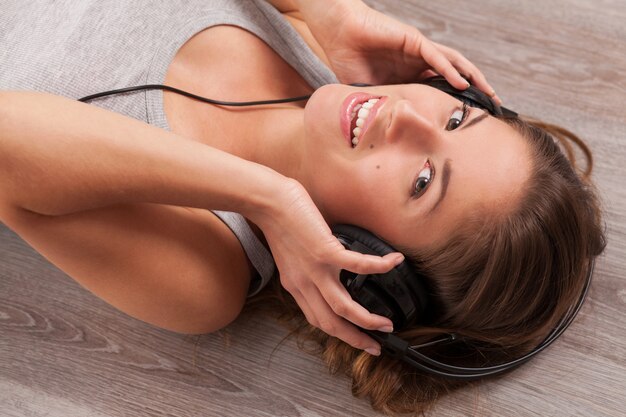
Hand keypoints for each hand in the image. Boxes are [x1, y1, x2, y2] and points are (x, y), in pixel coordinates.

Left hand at [251, 179, 402, 354]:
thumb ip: (305, 268)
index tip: (356, 337)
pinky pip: (358, 266)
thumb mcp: (289, 256)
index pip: (318, 319)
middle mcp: (304, 283)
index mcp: (295, 286)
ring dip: (367, 321)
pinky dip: (380, 267)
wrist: (268, 201)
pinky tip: (394, 262)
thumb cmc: (278, 221)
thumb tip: (327, 269)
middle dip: (356, 339)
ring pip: (343, 308)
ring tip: (386, 324)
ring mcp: (315, 269)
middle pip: (331, 323)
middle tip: (375, 345)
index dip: (339, 332)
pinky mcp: (325, 251)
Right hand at [295, 0, 500, 103]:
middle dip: (475, 91)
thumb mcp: (365, 94)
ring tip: (489, 94)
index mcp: (408, 75)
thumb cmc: (347, 59)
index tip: (468, 121)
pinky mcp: (413, 40)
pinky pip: (436, 57)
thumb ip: (376, 108)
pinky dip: (451, 70)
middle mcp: (418, 62)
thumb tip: (379, 135)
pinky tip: (463, 82)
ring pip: (454, 64)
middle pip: (454, 76)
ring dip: (473, 78)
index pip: (439, 89)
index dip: (455, 103)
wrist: (337, 33)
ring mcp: (418, 50)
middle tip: (492, 108)